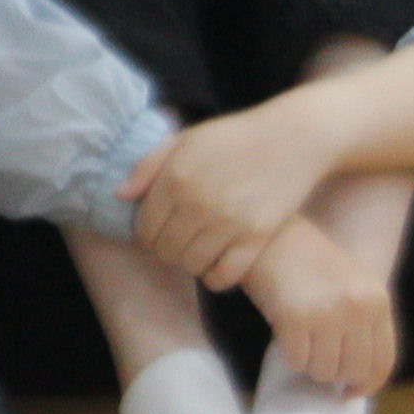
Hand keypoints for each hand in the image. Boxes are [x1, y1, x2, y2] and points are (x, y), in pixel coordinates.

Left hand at [127, 98, 338, 292]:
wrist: (292, 138)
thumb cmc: (234, 137)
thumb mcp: (186, 140)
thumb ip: (148, 166)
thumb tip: (120, 195)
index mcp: (175, 179)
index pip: (145, 229)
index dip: (147, 234)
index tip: (159, 230)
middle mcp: (197, 204)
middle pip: (165, 251)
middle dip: (167, 249)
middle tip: (180, 238)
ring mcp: (228, 223)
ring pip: (191, 266)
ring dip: (190, 262)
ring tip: (199, 247)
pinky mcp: (256, 238)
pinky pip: (223, 276)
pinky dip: (215, 276)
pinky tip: (218, 261)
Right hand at [243, 217, 398, 397]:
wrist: (273, 237)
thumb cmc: (308, 264)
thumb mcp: (351, 287)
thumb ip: (362, 325)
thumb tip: (358, 380)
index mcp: (377, 300)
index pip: (383, 361)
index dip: (367, 385)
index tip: (348, 392)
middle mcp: (358, 308)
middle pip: (353, 371)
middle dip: (333, 373)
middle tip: (315, 356)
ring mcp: (328, 313)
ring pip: (323, 372)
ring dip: (308, 364)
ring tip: (300, 338)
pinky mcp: (296, 318)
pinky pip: (296, 362)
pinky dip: (289, 356)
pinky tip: (285, 334)